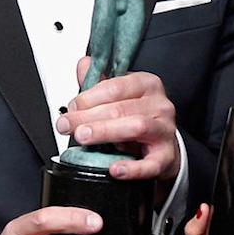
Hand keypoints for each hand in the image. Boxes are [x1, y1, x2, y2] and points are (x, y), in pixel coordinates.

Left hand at [58, 58, 179, 181]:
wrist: (160, 146)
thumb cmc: (137, 118)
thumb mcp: (118, 97)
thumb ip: (98, 83)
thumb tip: (84, 65)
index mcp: (147, 84)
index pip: (116, 86)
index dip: (89, 97)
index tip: (71, 107)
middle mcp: (160, 105)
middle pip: (122, 108)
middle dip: (89, 116)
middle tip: (67, 125)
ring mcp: (165, 130)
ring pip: (136, 127)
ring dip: (105, 132)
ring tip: (83, 137)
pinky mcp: (166, 157)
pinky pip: (151, 164)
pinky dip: (132, 169)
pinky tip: (114, 169)